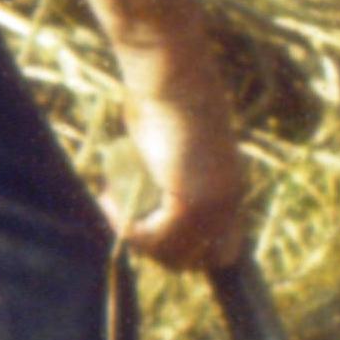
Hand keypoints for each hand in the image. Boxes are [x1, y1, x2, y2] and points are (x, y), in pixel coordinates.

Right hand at [104, 39, 251, 271]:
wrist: (171, 78)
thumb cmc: (166, 101)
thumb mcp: (174, 146)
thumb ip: (173, 179)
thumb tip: (153, 199)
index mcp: (231, 189)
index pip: (223, 251)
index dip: (188, 251)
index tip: (152, 233)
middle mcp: (230, 202)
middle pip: (197, 261)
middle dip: (160, 251)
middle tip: (128, 221)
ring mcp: (213, 206)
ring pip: (170, 254)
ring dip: (137, 237)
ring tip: (113, 203)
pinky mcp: (190, 204)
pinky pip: (150, 237)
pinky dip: (125, 226)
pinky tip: (109, 199)